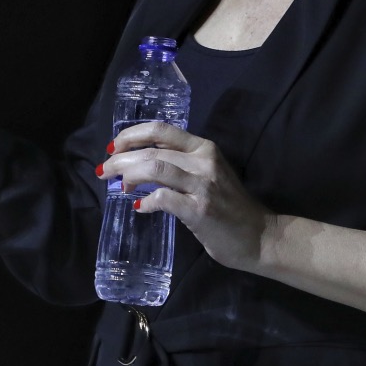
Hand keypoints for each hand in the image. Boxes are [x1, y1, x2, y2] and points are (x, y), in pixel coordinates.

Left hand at [102, 122, 272, 272]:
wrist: (259, 236)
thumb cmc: (230, 206)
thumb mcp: (207, 174)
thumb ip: (179, 165)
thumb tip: (136, 167)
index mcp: (203, 148)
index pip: (161, 130)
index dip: (131, 134)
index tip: (114, 146)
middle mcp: (203, 161)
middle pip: (151, 150)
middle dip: (121, 158)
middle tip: (106, 170)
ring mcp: (202, 185)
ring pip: (154, 168)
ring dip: (128, 175)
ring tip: (118, 185)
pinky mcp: (199, 210)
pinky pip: (162, 199)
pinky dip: (145, 202)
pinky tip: (139, 207)